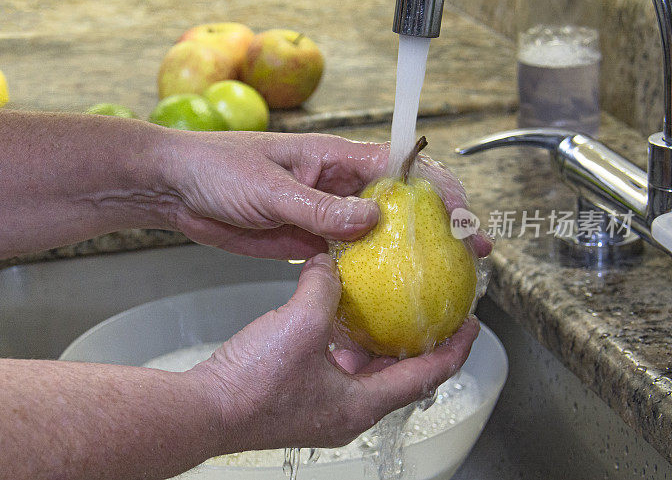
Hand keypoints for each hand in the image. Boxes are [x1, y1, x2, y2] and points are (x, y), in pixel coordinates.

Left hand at [158, 130, 491, 259]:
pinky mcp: (307, 242)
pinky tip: (388, 296)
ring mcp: (324, 215)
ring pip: (378, 235)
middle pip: (400, 205)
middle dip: (437, 226)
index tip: (461, 217)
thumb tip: (371, 219)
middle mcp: (337, 185)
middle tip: (470, 255)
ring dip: (409, 254)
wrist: (176, 188)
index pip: (401, 168)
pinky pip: (347, 259)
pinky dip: (369, 274)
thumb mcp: (270, 187)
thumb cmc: (217, 168)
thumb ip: (318, 207)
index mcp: (334, 157)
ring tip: (442, 280)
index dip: (438, 190)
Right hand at [192, 254, 479, 450]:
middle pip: (399, 378)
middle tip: (431, 314)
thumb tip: (330, 263)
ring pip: (365, 375)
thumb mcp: (300, 323)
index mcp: (361, 404)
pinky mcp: (298, 402)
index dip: (455, 348)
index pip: (427, 375)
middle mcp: (347, 413)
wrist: (203, 410)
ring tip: (385, 311)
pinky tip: (331, 320)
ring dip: (378, 344)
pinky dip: (344, 345)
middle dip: (418, 345)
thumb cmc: (253, 385)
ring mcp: (321, 411)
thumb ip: (323, 287)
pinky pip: (335, 371)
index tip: (472, 324)